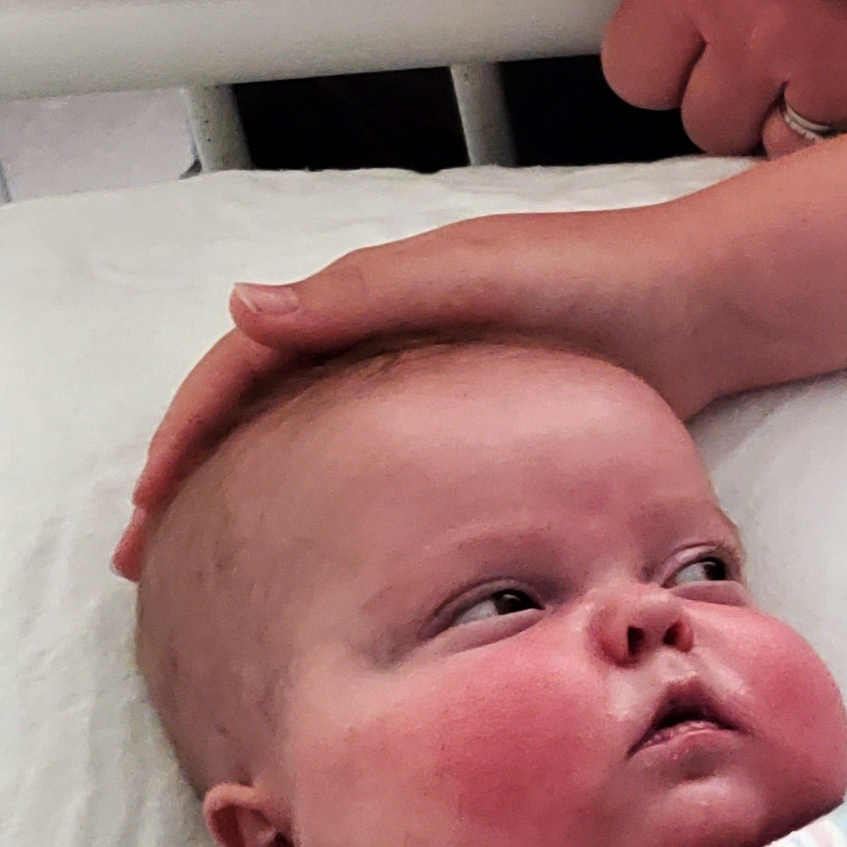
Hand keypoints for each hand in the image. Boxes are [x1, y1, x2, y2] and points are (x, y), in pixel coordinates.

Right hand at [116, 194, 742, 578]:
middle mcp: (385, 334)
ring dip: (249, 495)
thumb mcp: (472, 278)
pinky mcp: (475, 422)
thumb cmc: (591, 281)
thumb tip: (241, 305)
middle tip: (147, 560)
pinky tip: (324, 561)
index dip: (187, 430)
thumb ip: (363, 293)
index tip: (146, 505)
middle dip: (196, 476)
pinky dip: (325, 507)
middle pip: (260, 407)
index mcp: (370, 296)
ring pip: (308, 441)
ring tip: (212, 568)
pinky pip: (373, 468)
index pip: (245, 362)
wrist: (700, 304)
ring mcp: (427, 380)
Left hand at [583, 0, 846, 155]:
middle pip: (704, 122)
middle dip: (733, 102)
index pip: (635, 72)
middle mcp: (759, 21)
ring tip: (828, 70)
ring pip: (785, 148)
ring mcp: (840, 59)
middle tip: (764, 65)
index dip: (665, 70)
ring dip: (800, 124)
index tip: (688, 58)